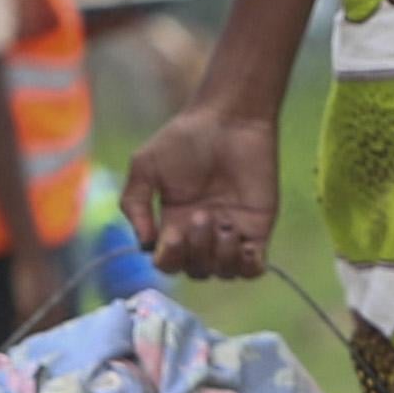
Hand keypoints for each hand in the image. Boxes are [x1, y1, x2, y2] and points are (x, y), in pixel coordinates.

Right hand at [121, 106, 279, 283]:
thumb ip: (135, 204)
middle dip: (195, 252)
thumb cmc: (186, 138)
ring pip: (224, 273)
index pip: (168, 263)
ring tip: (224, 224)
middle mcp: (203, 233)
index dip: (169, 259)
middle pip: (196, 271)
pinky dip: (247, 265)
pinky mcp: (259, 227)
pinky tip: (240, 239)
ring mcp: (232, 232)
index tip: (171, 234)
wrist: (230, 119)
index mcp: (174, 223)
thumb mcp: (145, 166)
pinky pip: (254, 268)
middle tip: (201, 215)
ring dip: (220, 257)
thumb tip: (145, 246)